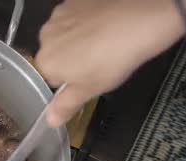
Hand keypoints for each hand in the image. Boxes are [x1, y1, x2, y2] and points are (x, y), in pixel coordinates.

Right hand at [35, 0, 185, 126]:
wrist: (141, 17)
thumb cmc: (114, 60)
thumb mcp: (91, 90)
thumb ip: (66, 106)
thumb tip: (49, 121)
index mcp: (45, 62)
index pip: (51, 79)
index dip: (70, 81)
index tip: (89, 79)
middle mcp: (44, 36)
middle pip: (55, 54)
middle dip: (71, 59)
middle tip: (98, 61)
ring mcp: (59, 14)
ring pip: (64, 34)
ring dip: (77, 38)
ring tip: (104, 41)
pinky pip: (74, 15)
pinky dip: (85, 20)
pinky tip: (105, 23)